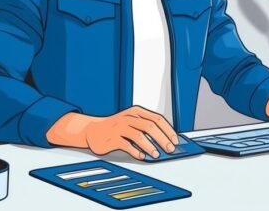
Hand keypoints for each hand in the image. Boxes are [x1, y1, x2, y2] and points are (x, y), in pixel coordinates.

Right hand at [45, 106, 179, 159]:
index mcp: (136, 112)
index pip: (157, 119)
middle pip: (150, 126)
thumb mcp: (132, 122)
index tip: (175, 140)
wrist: (92, 130)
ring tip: (156, 154)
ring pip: (139, 135)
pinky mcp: (112, 138)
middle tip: (169, 149)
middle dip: (162, 138)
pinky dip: (136, 151)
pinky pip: (126, 145)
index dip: (168, 130)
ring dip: (150, 145)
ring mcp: (120, 127)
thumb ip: (147, 128)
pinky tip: (142, 156)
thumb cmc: (116, 127)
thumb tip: (165, 141)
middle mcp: (129, 117)